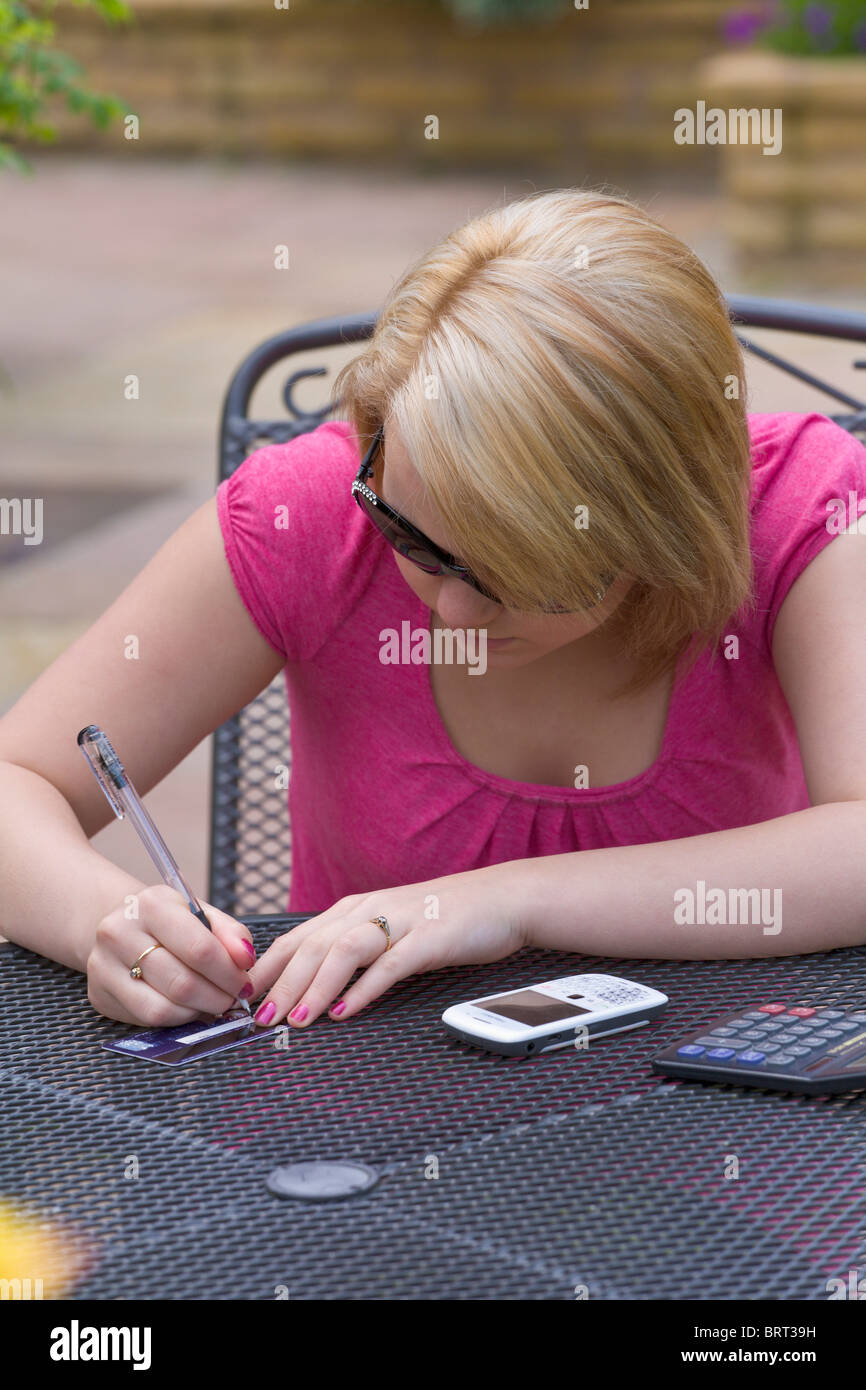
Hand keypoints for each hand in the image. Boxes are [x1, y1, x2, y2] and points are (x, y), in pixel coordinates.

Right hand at [86, 883, 256, 1026]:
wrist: (121, 926)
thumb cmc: (170, 922)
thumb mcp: (202, 914)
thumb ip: (230, 933)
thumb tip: (245, 960)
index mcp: (150, 904)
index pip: (199, 948)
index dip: (229, 973)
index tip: (245, 984)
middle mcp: (119, 932)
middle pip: (182, 983)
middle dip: (218, 997)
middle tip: (234, 1000)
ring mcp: (102, 965)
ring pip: (164, 1007)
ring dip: (199, 1012)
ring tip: (213, 1004)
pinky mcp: (99, 993)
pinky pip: (147, 1019)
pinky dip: (177, 1019)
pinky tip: (189, 1008)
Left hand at [248, 866, 528, 1028]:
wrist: (502, 899)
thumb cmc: (444, 919)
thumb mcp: (389, 928)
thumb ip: (354, 948)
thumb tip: (310, 984)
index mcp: (355, 908)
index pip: (297, 937)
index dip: (266, 967)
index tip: (241, 998)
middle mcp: (371, 909)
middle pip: (313, 945)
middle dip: (281, 984)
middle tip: (259, 1019)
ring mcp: (400, 922)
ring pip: (343, 950)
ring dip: (315, 986)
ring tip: (296, 1020)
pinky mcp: (430, 938)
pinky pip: (389, 964)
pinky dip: (363, 989)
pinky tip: (345, 1011)